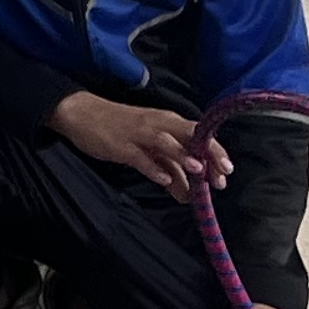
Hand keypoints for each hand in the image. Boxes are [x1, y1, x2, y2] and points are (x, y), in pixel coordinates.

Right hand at [51, 90, 228, 197]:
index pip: (199, 134)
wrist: (81, 113)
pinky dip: (151, 167)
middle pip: (190, 135)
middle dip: (208, 153)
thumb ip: (170, 170)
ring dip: (182, 155)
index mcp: (168, 121)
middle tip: (222, 175)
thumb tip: (189, 196)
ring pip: (166, 142)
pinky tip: (162, 179)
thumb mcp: (148, 148)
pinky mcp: (120, 145)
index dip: (215, 152)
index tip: (227, 172)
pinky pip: (139, 157)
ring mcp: (139, 133)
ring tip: (197, 169)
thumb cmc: (120, 128)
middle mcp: (158, 124)